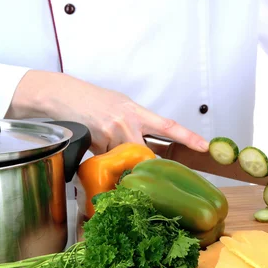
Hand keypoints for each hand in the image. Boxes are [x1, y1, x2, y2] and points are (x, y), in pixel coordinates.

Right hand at [8, 70, 208, 154]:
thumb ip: (137, 123)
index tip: (205, 147)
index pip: (168, 126)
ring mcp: (111, 134)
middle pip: (146, 154)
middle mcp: (127, 122)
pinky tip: (96, 147)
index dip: (188, 137)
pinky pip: (106, 162)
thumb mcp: (121, 105)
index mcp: (138, 111)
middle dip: (146, 166)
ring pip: (124, 160)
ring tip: (108, 148)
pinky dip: (104, 162)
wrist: (62, 95)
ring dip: (120, 163)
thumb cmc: (94, 100)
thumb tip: (150, 144)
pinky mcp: (95, 144)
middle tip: (145, 172)